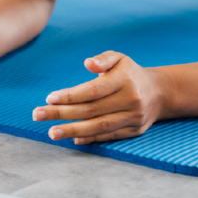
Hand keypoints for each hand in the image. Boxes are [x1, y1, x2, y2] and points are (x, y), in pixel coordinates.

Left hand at [32, 51, 164, 144]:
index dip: (71, 95)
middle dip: (62, 114)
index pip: (94, 90)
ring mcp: (133, 118)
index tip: (49, 98)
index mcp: (125, 80)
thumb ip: (103, 59)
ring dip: (73, 130)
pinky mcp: (134, 131)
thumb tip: (88, 63)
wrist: (159, 93)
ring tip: (51, 132)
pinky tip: (73, 138)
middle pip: (92, 110)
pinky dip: (90, 138)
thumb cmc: (130, 73)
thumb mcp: (120, 59)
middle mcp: (130, 100)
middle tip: (38, 115)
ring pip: (99, 127)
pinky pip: (109, 136)